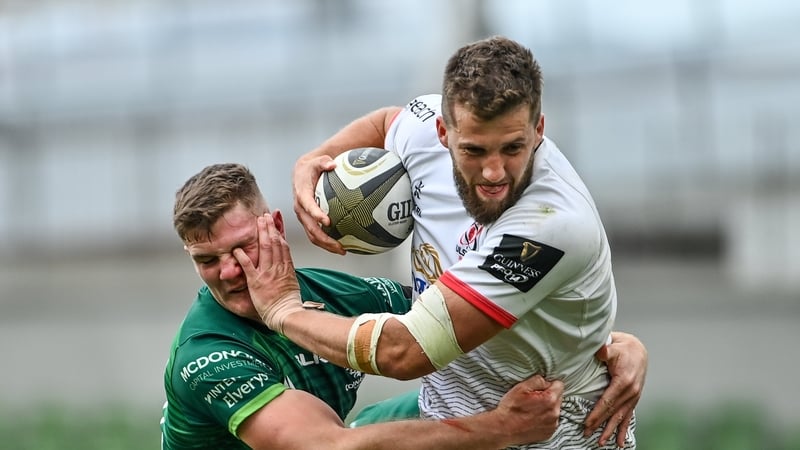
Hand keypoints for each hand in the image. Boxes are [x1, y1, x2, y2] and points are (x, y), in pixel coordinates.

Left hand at [234, 213, 302, 332]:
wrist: (286, 313)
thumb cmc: (290, 302)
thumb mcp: (293, 283)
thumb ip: (288, 271)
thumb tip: (286, 263)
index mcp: (286, 267)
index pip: (283, 245)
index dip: (278, 231)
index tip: (275, 222)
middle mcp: (277, 267)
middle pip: (274, 242)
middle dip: (269, 227)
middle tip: (264, 216)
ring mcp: (267, 274)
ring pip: (265, 249)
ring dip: (260, 234)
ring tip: (257, 222)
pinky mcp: (256, 282)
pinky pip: (248, 266)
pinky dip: (242, 256)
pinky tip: (237, 248)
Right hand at [292, 154, 345, 254]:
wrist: (301, 173)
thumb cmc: (310, 168)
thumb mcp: (316, 161)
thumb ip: (323, 162)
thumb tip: (332, 164)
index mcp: (302, 195)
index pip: (308, 206)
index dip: (316, 214)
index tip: (327, 221)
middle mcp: (301, 209)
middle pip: (311, 228)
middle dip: (324, 239)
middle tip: (339, 245)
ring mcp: (304, 217)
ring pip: (313, 236)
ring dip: (326, 245)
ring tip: (342, 250)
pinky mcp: (308, 221)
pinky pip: (316, 235)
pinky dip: (327, 242)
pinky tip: (341, 245)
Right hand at [494, 375, 563, 444]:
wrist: (503, 429)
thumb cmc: (511, 408)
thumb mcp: (521, 387)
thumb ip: (538, 380)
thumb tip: (546, 382)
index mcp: (549, 400)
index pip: (559, 385)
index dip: (548, 384)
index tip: (540, 389)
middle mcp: (554, 413)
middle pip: (558, 398)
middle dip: (548, 396)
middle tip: (533, 399)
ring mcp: (552, 425)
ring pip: (554, 410)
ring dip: (546, 408)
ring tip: (531, 410)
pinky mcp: (549, 433)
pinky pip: (551, 421)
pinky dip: (544, 419)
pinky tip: (532, 418)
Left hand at [584, 331, 646, 446]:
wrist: (638, 350)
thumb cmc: (624, 348)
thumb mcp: (614, 346)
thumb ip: (605, 350)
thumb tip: (599, 350)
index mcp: (624, 381)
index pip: (607, 401)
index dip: (597, 413)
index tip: (587, 422)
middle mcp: (630, 391)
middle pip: (612, 412)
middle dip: (599, 424)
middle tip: (587, 434)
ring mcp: (633, 396)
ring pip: (620, 417)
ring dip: (610, 430)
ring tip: (602, 442)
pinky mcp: (634, 398)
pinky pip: (628, 416)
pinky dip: (624, 429)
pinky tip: (620, 441)